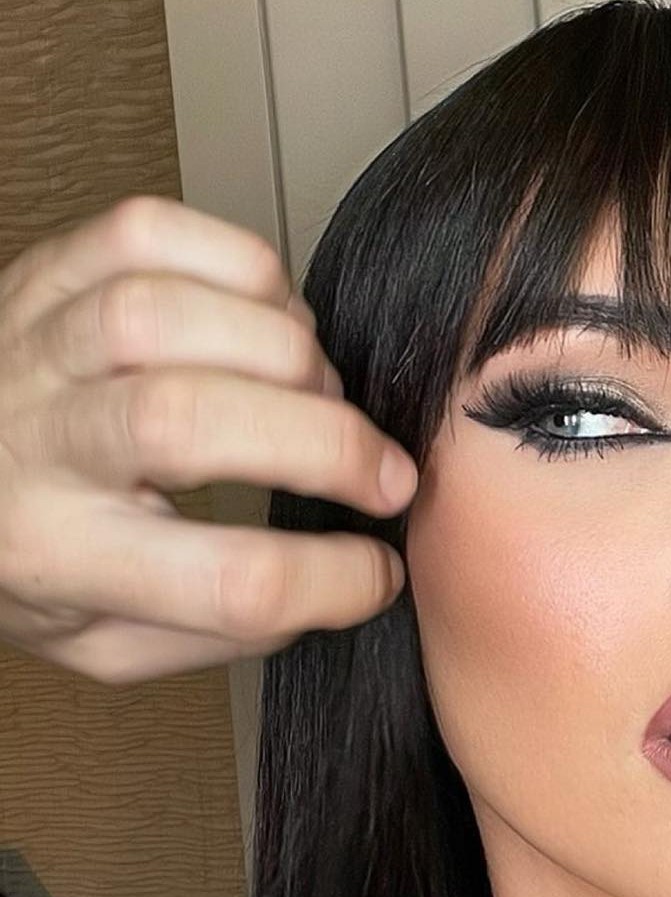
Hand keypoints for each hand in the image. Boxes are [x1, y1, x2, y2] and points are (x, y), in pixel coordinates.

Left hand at [0, 194, 416, 684]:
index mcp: (52, 557)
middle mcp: (33, 444)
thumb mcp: (105, 639)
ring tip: (317, 390)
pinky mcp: (50, 269)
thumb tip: (349, 580)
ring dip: (286, 352)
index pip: (222, 580)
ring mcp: (35, 343)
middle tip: (385, 473)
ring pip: (166, 316)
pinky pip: (153, 233)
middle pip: (185, 423)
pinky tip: (269, 316)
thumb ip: (221, 628)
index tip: (377, 572)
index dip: (332, 580)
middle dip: (327, 445)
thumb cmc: (32, 551)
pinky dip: (245, 266)